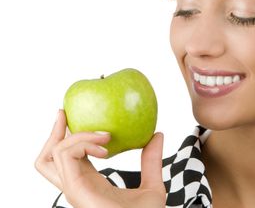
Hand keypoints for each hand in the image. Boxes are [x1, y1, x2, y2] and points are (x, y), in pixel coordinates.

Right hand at [35, 109, 165, 207]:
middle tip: (65, 113)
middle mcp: (77, 186)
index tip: (73, 116)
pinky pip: (66, 157)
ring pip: (52, 155)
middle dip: (53, 133)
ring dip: (75, 136)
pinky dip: (82, 143)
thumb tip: (157, 135)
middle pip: (47, 159)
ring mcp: (74, 190)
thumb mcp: (152, 186)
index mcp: (88, 183)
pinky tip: (105, 146)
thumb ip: (151, 162)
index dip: (65, 137)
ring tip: (104, 136)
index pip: (66, 158)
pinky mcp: (76, 191)